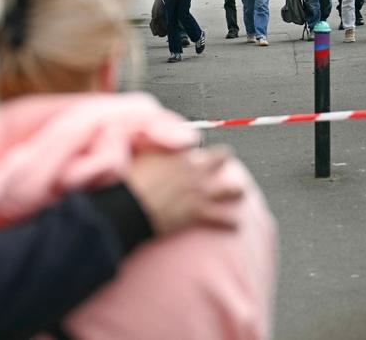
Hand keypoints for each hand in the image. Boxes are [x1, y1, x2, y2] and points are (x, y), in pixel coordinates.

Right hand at [126, 147, 242, 233]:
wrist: (127, 206)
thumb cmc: (125, 180)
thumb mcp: (134, 153)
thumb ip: (146, 145)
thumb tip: (142, 138)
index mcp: (176, 152)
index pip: (193, 142)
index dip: (193, 146)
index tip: (192, 148)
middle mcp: (191, 169)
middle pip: (219, 158)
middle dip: (223, 159)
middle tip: (225, 160)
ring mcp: (197, 191)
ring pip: (228, 189)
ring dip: (235, 191)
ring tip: (240, 192)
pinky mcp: (197, 213)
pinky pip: (221, 219)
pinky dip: (229, 223)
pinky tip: (236, 226)